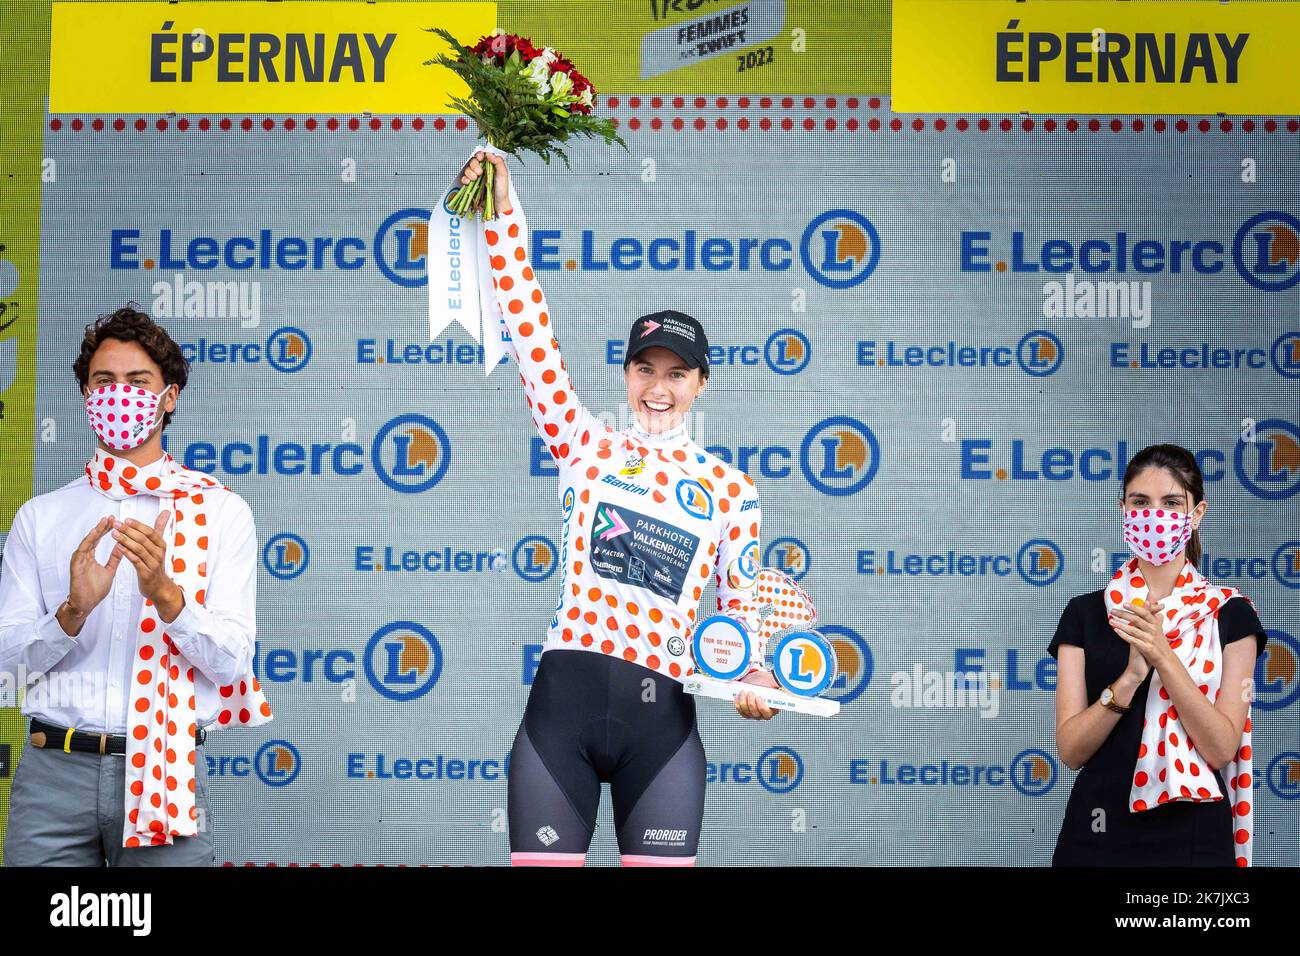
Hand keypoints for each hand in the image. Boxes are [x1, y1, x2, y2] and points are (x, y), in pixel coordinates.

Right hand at [62, 516, 121, 632]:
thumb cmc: (95, 589)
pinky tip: (93, 535)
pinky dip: (87, 542)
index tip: (115, 521)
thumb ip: (114, 558)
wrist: (86, 604)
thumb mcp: (109, 570)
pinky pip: (81, 551)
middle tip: (111, 517)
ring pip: (87, 542)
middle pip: (92, 538)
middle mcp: (83, 556)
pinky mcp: (75, 566)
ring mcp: (78, 560)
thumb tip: (122, 546)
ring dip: (95, 532)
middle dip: (101, 527)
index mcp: (90, 556)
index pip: (98, 539)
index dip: (106, 530)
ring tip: (104, 522)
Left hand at [111, 511, 184, 621]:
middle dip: (128, 530)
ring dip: (125, 540)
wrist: (159, 587)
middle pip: (143, 539)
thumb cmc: (156, 564)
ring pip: (139, 549)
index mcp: (161, 545)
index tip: (127, 519)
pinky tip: (118, 547)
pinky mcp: (146, 573)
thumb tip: (166, 512)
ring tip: (114, 534)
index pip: (150, 532)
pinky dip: (127, 553)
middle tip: (116, 524)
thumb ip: (160, 528)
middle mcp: (158, 553)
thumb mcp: (160, 545)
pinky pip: (135, 561)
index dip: (138, 525)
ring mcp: (153, 563)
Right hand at [458, 150, 511, 213]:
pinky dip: (464, 179)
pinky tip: (469, 182)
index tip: (480, 158)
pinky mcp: (471, 185)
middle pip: (473, 161)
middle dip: (474, 165)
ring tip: (475, 179)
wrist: (497, 204)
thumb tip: (490, 154)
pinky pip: (463, 179)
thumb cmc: (502, 191)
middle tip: (479, 173)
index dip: (479, 155)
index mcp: (490, 166)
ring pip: (467, 169)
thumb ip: (498, 162)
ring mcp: (476, 178)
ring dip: (469, 173)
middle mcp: (482, 170)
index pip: (482, 155)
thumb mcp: (503, 174)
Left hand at [734, 670, 779, 719]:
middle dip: (751, 703)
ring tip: (743, 691)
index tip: (759, 697)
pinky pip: (740, 711)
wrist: (755, 681)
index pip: (768, 713)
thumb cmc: (765, 682)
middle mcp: (764, 714)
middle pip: (756, 714)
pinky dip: (738, 703)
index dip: (762, 707)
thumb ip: (778, 683)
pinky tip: (738, 696)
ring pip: (747, 712)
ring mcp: (754, 714)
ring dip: (743, 702)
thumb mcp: (772, 681)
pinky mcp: (746, 713)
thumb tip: (782, 682)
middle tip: (750, 692)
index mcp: (773, 708)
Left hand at [1110, 599, 1170, 670]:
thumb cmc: (1158, 640)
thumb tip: (1147, 598)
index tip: (1124, 604)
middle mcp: (1153, 630)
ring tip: (1111, 621)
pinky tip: (1116, 631)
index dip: (1135, 608)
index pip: (1145, 613)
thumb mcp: (1156, 625)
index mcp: (1155, 623)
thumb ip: (1151, 612)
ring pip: (1133, 630)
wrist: (1165, 658)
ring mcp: (1150, 639)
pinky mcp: (1147, 648)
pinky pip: (1133, 641)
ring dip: (1121, 625)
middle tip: (1112, 611)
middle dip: (1123, 615)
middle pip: (1137, 620)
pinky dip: (1124, 636)